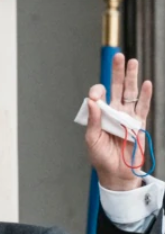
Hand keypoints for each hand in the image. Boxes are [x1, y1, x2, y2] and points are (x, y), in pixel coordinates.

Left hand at [86, 53, 152, 190]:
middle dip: (117, 73)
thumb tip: (93, 102)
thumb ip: (93, 120)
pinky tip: (146, 83)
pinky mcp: (139, 123)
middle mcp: (114, 113)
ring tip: (132, 62)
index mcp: (100, 116)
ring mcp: (128, 116)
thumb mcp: (92, 139)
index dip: (97, 92)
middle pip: (117, 88)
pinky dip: (146, 95)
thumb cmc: (101, 157)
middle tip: (118, 56)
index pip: (100, 97)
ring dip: (131, 78)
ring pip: (131, 93)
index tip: (97, 95)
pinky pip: (143, 107)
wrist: (116, 172)